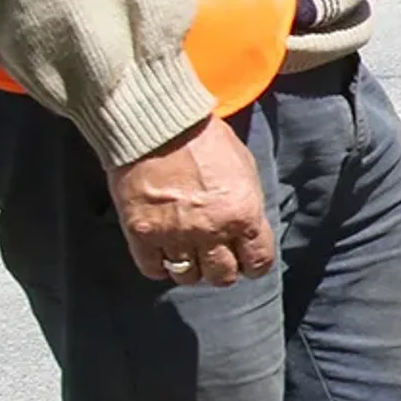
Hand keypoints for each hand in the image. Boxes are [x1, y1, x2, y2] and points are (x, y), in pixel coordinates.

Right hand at [110, 115, 272, 286]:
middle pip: (222, 276)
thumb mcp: (244, 168)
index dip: (253, 264)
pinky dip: (159, 266)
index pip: (258, 262)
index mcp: (243, 214)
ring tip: (187, 252)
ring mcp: (175, 235)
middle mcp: (212, 231)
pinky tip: (162, 253)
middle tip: (214, 255)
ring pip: (188, 276)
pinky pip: (153, 269)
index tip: (246, 261)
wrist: (156, 124)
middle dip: (222, 269)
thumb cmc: (204, 139)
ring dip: (190, 268)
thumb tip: (248, 231)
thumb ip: (247, 205)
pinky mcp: (142, 234)